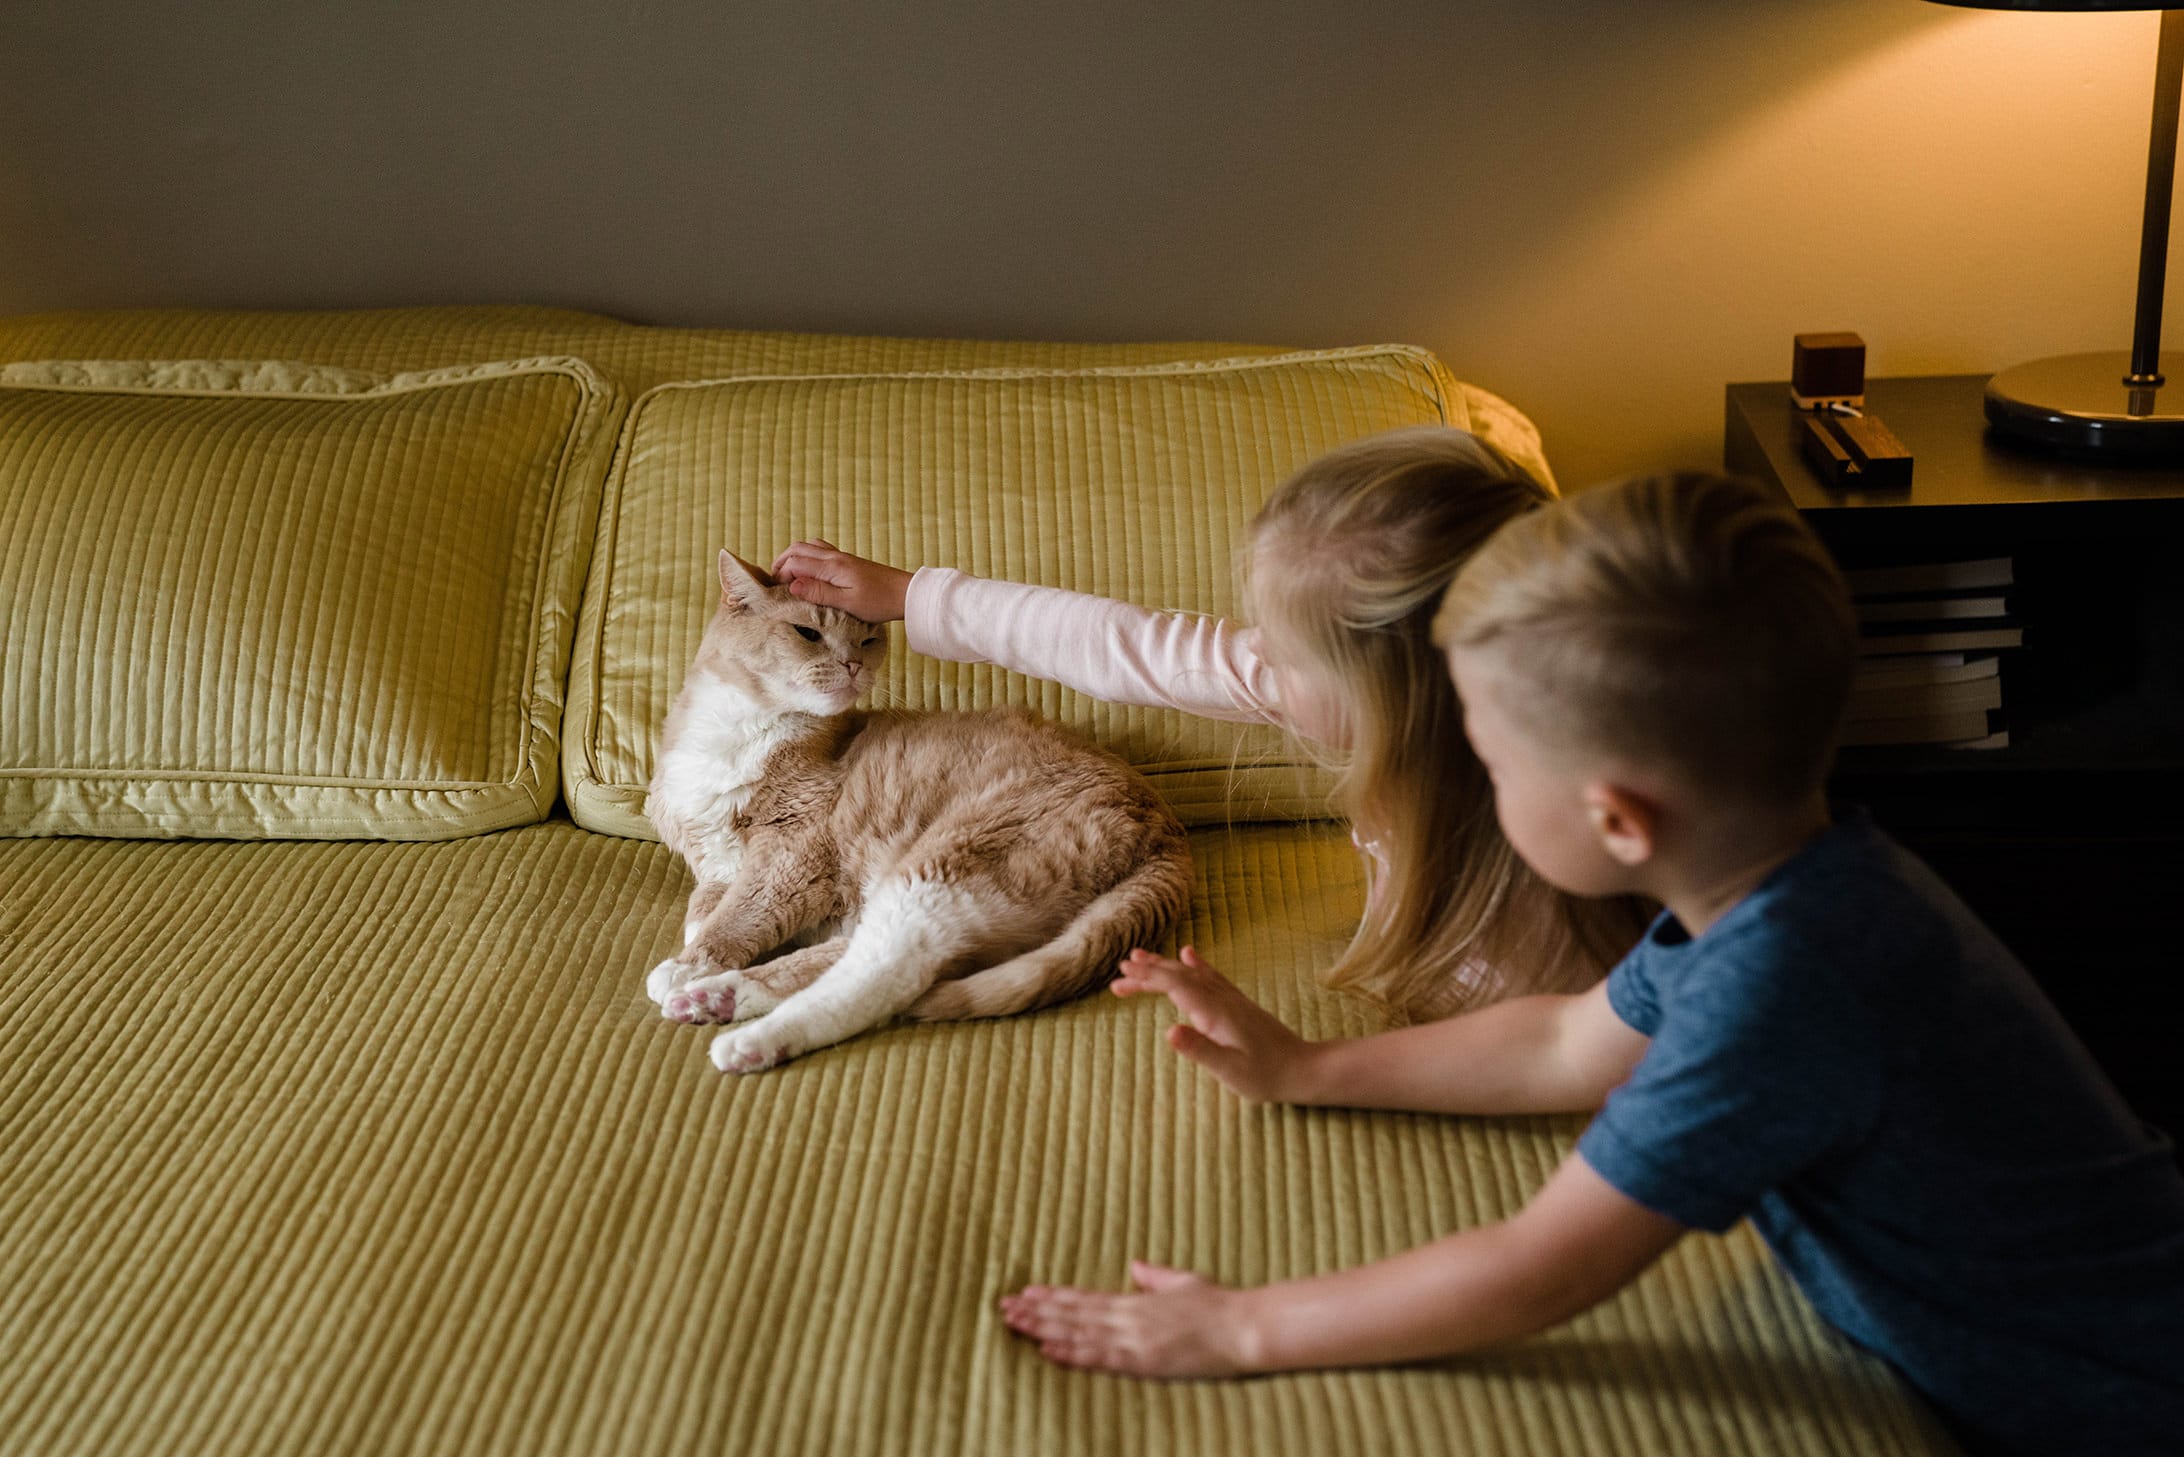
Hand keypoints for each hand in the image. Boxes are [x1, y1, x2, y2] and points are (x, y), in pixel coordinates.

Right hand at [769, 539, 911, 622]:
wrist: (905, 593)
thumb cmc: (878, 602)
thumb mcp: (846, 603)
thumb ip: (818, 593)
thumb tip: (791, 585)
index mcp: (831, 566)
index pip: (794, 563)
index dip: (780, 575)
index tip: (776, 592)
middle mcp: (834, 556)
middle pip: (797, 549)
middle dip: (781, 562)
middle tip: (774, 582)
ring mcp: (841, 556)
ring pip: (808, 546)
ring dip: (793, 557)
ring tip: (787, 576)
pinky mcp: (848, 561)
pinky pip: (820, 550)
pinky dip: (807, 556)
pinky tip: (809, 570)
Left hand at [1000, 1262, 1263, 1377]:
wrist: (1244, 1327)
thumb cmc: (1220, 1304)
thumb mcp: (1184, 1281)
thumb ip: (1155, 1277)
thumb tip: (1135, 1267)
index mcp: (1136, 1300)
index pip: (1084, 1298)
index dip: (1053, 1297)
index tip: (1026, 1292)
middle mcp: (1129, 1317)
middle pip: (1073, 1313)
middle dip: (1037, 1311)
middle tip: (1004, 1307)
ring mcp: (1135, 1339)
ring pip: (1078, 1333)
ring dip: (1043, 1329)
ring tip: (1014, 1324)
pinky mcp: (1145, 1361)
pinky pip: (1101, 1357)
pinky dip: (1072, 1353)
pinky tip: (1048, 1350)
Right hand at [1113, 946, 1317, 1103]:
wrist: (1301, 1068)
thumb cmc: (1265, 1076)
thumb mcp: (1230, 1070)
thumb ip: (1200, 1050)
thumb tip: (1168, 1031)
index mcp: (1216, 1012)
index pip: (1175, 986)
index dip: (1147, 979)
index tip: (1121, 980)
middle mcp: (1222, 998)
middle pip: (1179, 975)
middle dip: (1148, 971)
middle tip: (1119, 971)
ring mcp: (1230, 998)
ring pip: (1191, 973)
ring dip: (1164, 965)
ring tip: (1139, 958)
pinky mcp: (1236, 1003)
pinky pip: (1210, 976)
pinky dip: (1194, 964)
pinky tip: (1188, 953)